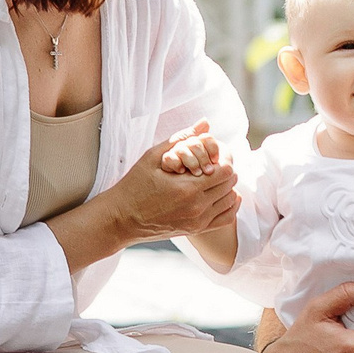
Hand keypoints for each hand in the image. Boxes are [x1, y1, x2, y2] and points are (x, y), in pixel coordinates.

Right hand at [100, 128, 237, 242]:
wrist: (121, 219)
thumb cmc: (134, 185)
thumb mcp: (153, 157)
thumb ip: (181, 138)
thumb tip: (205, 123)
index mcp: (187, 187)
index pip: (226, 170)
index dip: (224, 158)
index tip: (215, 153)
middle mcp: (196, 206)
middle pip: (230, 184)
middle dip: (226, 170)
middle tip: (215, 163)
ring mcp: (198, 221)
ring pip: (231, 200)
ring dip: (227, 186)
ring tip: (214, 177)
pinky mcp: (196, 229)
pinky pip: (227, 218)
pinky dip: (229, 205)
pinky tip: (220, 194)